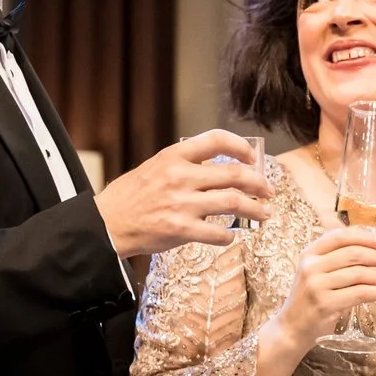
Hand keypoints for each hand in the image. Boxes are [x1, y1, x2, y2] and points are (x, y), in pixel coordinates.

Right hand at [97, 130, 272, 255]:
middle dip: (259, 183)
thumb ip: (185, 165)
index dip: (241, 146)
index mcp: (174, 156)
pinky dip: (231, 235)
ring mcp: (182, 203)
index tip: (253, 157)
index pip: (217, 140)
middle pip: (234, 174)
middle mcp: (180, 176)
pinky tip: (232, 235)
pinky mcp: (181, 229)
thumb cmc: (130, 197)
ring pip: (234, 202)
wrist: (106, 224)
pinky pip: (219, 232)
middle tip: (268, 190)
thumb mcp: (155, 167)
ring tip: (265, 213)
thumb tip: (218, 168)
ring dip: (256, 209)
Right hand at [271, 227, 375, 348]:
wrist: (292, 328)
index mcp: (309, 253)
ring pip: (359, 274)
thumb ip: (336, 257)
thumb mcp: (316, 272)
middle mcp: (311, 266)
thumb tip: (373, 246)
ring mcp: (317, 286)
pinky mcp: (325, 304)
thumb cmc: (310, 298)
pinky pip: (359, 293)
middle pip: (353, 254)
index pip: (340, 236)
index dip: (365, 237)